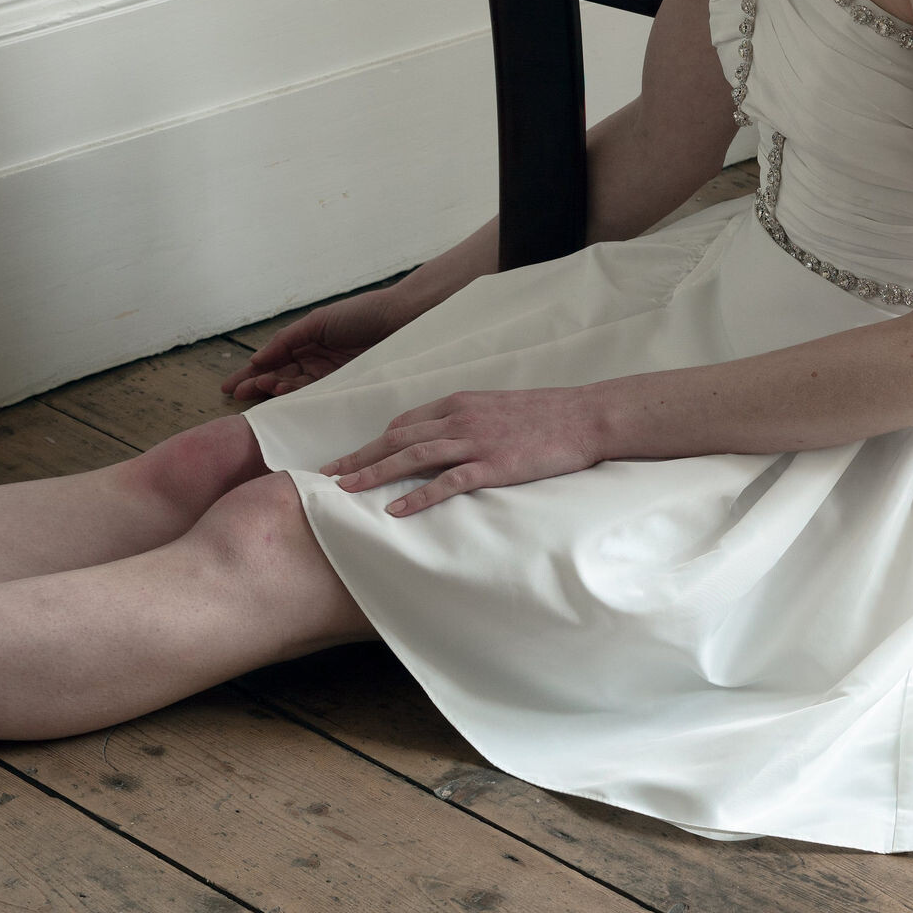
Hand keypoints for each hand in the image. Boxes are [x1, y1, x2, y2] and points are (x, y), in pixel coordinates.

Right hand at [226, 288, 409, 401]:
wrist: (401, 321)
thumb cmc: (362, 314)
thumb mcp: (319, 321)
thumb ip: (288, 340)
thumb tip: (258, 358)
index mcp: (309, 342)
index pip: (274, 360)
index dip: (251, 372)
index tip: (229, 386)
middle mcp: (316, 361)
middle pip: (279, 376)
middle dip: (256, 385)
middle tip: (235, 395)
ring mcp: (329, 376)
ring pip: (294, 387)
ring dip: (273, 388)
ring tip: (257, 388)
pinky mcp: (343, 388)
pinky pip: (314, 395)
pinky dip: (295, 394)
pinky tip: (279, 392)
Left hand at [321, 388, 610, 514]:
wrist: (585, 416)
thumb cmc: (546, 414)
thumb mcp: (498, 408)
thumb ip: (468, 420)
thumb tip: (446, 439)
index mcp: (460, 402)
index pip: (405, 422)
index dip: (376, 442)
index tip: (353, 459)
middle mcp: (460, 418)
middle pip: (396, 437)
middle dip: (359, 457)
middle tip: (327, 476)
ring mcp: (476, 441)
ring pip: (411, 456)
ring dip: (374, 473)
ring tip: (345, 491)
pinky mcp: (493, 465)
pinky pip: (447, 482)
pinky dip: (417, 495)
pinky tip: (395, 509)